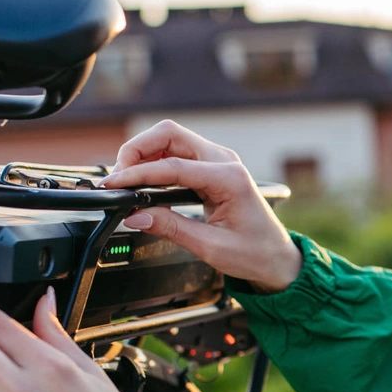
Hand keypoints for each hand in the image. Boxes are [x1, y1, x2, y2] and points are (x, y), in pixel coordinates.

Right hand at [103, 120, 302, 293]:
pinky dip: (155, 162)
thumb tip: (135, 216)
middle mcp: (225, 162)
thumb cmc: (254, 252)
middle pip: (170, 135)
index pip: (173, 165)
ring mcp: (218, 162)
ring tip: (127, 182)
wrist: (276, 257)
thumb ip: (172, 228)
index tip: (115, 184)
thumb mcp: (211, 247)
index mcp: (230, 179)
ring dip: (144, 154)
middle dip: (137, 150)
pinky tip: (143, 183)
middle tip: (118, 178)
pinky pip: (177, 154)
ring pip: (171, 140)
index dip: (138, 173)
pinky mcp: (211, 169)